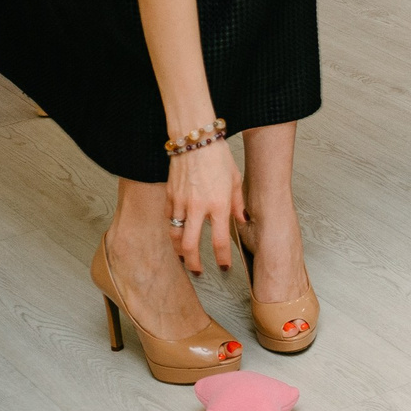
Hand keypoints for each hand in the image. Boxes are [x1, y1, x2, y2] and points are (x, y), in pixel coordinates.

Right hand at [166, 138, 244, 272]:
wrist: (195, 140)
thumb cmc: (218, 157)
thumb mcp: (236, 179)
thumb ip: (238, 203)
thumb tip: (241, 220)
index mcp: (219, 204)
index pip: (219, 241)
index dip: (222, 258)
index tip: (224, 266)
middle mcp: (198, 208)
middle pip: (190, 246)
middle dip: (193, 263)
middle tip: (197, 270)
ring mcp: (180, 203)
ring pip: (174, 236)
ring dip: (179, 250)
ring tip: (185, 256)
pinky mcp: (169, 196)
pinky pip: (168, 219)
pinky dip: (172, 228)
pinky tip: (177, 231)